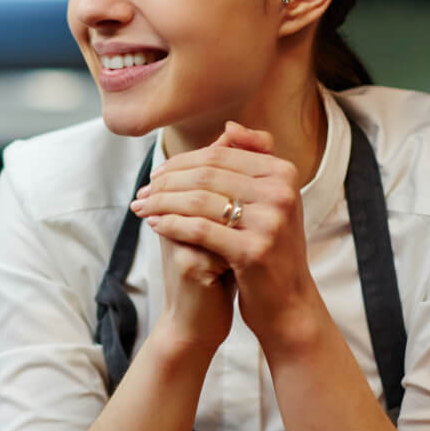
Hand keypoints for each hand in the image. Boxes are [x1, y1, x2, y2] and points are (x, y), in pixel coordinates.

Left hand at [131, 122, 320, 351]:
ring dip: (162, 202)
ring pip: (199, 199)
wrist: (287, 302)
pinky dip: (171, 224)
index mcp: (284, 173)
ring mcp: (270, 222)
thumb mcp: (270, 200)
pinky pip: (199, 229)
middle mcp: (281, 192)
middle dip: (167, 182)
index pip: (219, 155)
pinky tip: (154, 225)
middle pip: (207, 175)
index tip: (156, 175)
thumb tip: (229, 128)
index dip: (181, 163)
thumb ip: (252, 161)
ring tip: (142, 207)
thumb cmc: (270, 248)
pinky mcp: (254, 251)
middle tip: (143, 192)